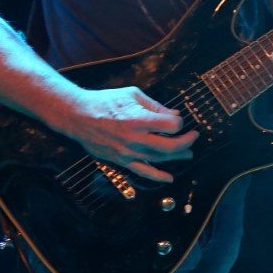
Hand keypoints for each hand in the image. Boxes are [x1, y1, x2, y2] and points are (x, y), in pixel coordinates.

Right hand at [55, 86, 198, 183]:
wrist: (78, 116)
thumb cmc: (105, 101)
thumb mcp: (133, 94)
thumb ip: (156, 106)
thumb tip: (174, 114)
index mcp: (139, 119)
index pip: (172, 125)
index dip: (179, 121)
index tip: (178, 119)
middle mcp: (135, 138)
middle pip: (170, 146)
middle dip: (187, 142)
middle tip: (194, 137)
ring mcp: (128, 152)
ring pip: (159, 159)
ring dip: (177, 157)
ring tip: (188, 154)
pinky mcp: (121, 160)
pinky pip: (142, 172)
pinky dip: (157, 176)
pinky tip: (169, 178)